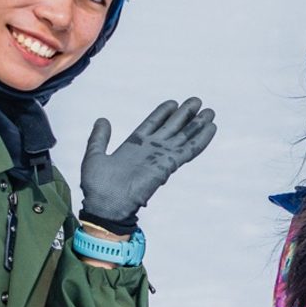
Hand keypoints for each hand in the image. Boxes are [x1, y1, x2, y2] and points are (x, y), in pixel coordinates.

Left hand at [80, 97, 217, 231]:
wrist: (105, 205)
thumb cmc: (97, 186)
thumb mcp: (94, 155)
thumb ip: (99, 138)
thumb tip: (103, 120)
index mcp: (134, 145)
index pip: (153, 124)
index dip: (163, 113)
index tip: (174, 102)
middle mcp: (150, 149)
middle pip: (172, 127)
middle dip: (185, 114)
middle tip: (198, 101)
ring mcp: (160, 157)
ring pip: (183, 136)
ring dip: (197, 124)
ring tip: (210, 112)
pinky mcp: (167, 166)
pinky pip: (187, 150)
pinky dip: (200, 140)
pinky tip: (211, 129)